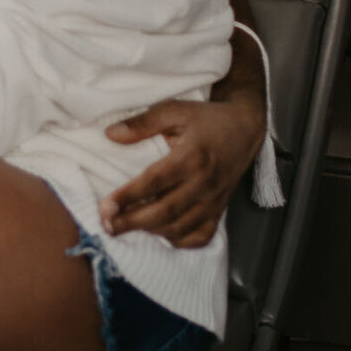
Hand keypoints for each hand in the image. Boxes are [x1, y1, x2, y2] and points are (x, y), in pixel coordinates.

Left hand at [100, 93, 265, 247]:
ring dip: (150, 232)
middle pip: (165, 211)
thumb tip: (110, 134)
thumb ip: (142, 123)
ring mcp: (214, 200)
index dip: (128, 197)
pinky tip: (160, 234)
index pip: (155, 182)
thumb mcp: (173, 110)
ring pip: (180, 226)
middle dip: (132, 222)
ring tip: (123, 228)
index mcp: (192, 157)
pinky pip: (201, 236)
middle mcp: (204, 183)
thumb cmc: (205, 119)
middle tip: (106, 225)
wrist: (245, 129)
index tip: (105, 207)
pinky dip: (179, 240)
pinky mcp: (220, 210)